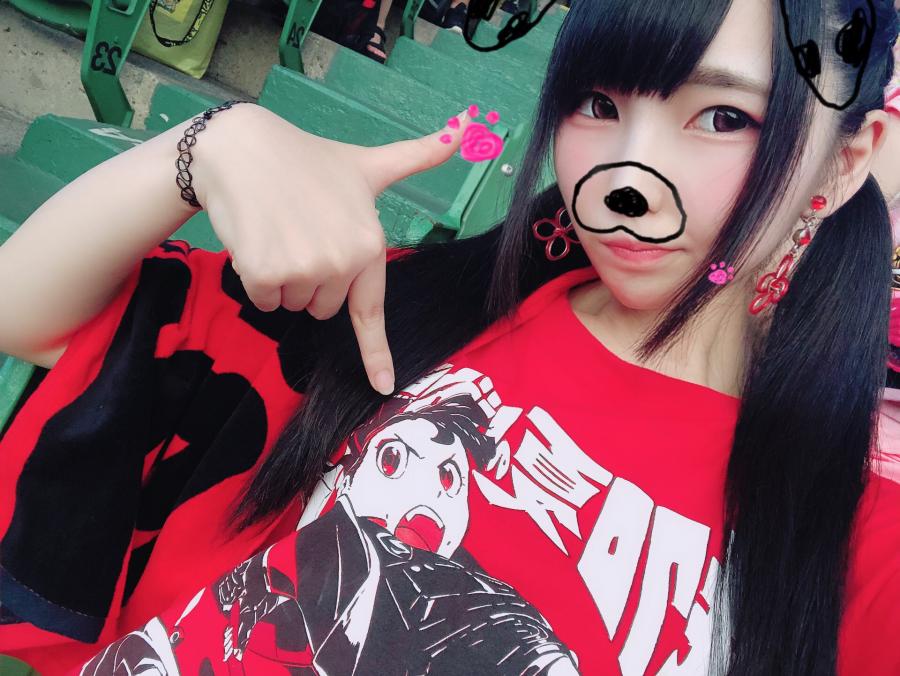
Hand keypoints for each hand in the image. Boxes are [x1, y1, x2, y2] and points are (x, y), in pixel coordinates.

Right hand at [189, 103, 472, 394]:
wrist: (241, 148)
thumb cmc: (306, 159)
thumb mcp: (366, 164)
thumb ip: (415, 157)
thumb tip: (465, 128)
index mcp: (369, 245)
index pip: (371, 311)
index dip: (376, 354)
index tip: (384, 386)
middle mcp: (342, 262)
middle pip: (321, 305)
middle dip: (309, 278)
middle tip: (299, 231)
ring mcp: (304, 271)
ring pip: (292, 304)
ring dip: (282, 277)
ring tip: (278, 229)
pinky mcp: (266, 274)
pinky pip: (264, 299)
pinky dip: (255, 276)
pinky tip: (256, 237)